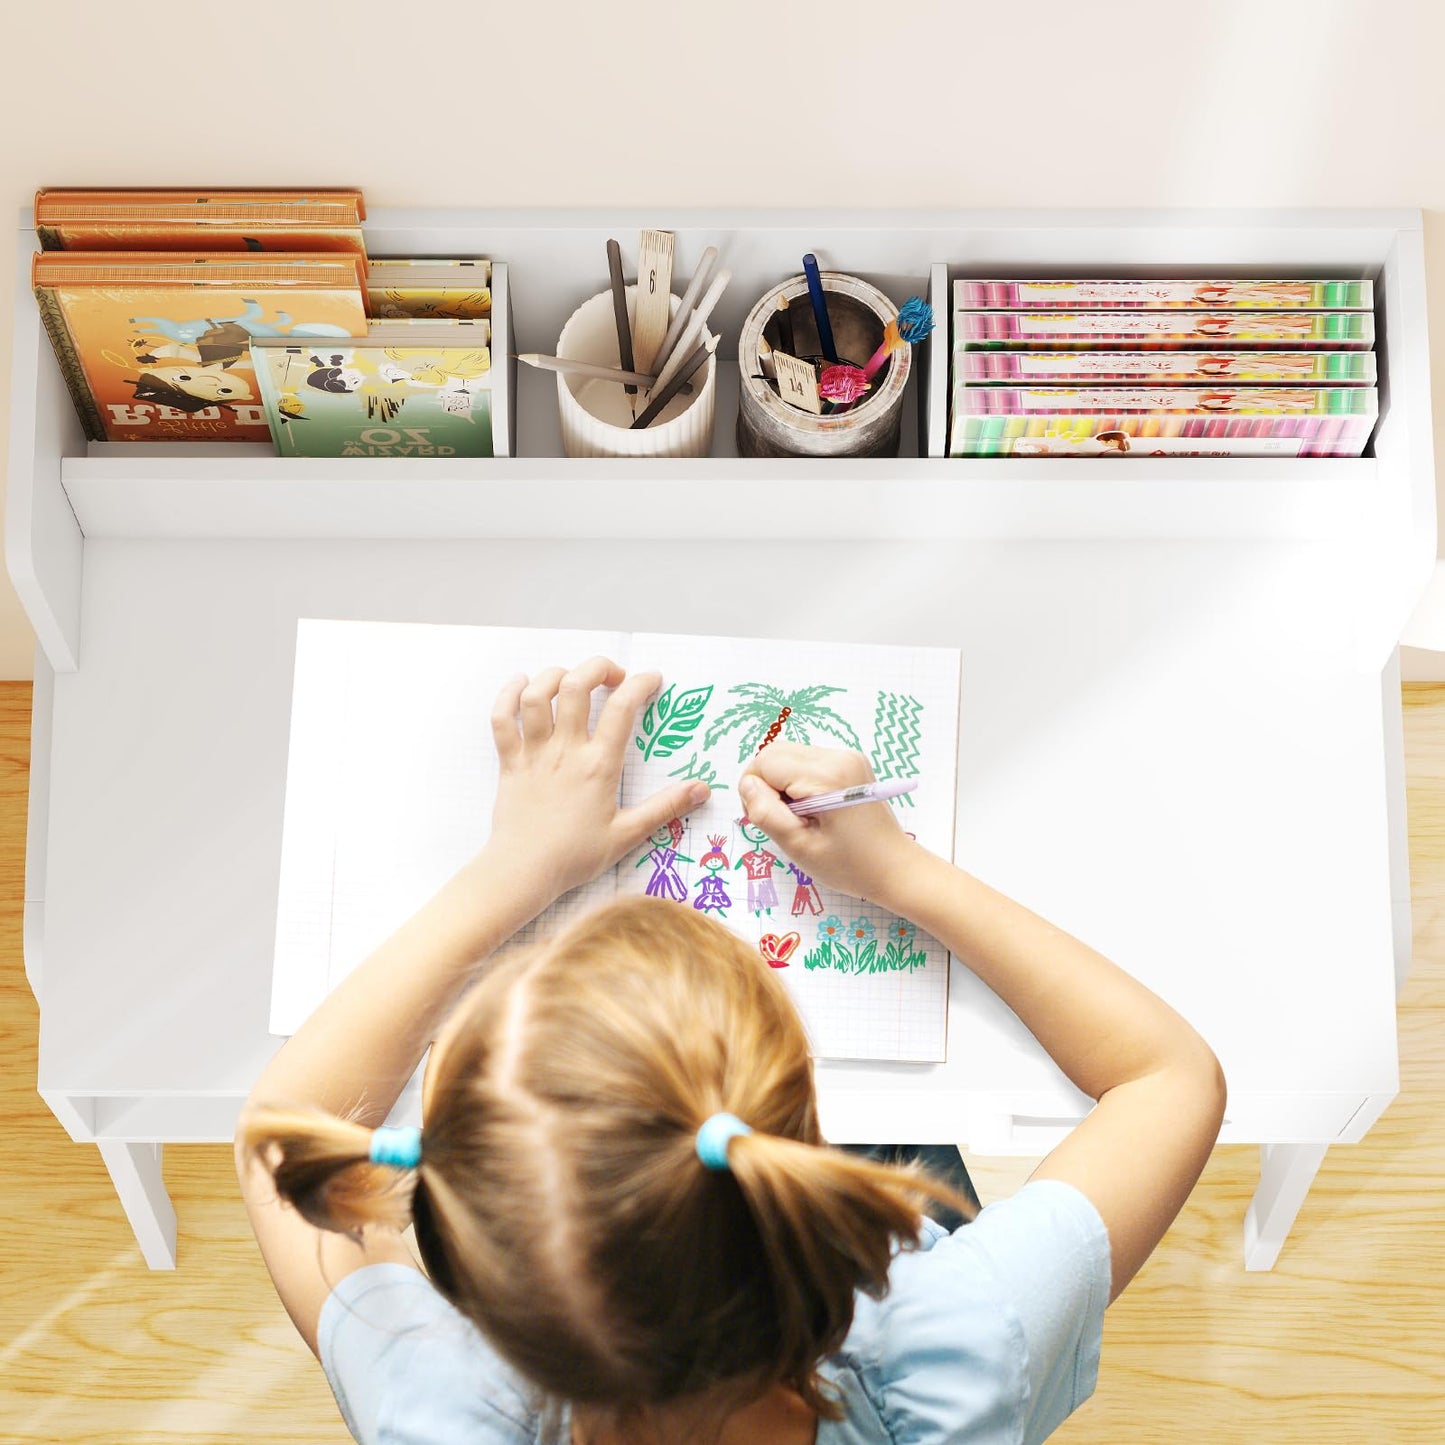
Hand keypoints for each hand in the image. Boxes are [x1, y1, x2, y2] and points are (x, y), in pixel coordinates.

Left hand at [484, 657, 710, 906]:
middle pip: (576, 686)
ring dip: (554, 675)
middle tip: (612, 675)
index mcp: (598, 765)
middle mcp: (565, 750)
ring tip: (571, 678)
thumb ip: (666, 807)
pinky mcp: (509, 761)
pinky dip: (508, 694)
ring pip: (537, 695)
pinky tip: (521, 684)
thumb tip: (702, 789)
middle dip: (597, 667)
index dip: (640, 684)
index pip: (622, 708)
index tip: (651, 679)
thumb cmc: (575, 856)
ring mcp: (534, 753)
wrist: (523, 871)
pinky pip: (502, 718)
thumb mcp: (627, 834)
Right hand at [737, 742, 920, 906]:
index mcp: (826, 776)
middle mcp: (838, 756)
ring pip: (790, 756)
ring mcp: (847, 757)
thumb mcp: (799, 846)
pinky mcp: (851, 763)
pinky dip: (799, 782)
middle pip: (776, 753)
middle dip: (766, 784)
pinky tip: (812, 809)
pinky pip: (808, 762)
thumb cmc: (849, 865)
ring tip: (799, 817)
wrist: (895, 868)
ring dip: (782, 783)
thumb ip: (765, 812)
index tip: (768, 820)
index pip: (765, 762)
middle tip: (780, 819)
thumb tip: (746, 785)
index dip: (755, 790)